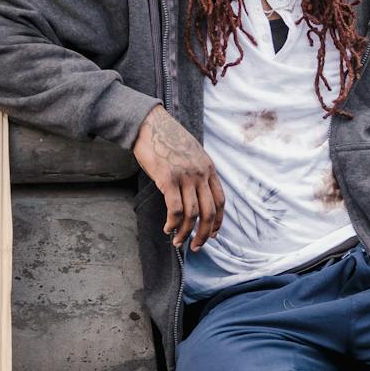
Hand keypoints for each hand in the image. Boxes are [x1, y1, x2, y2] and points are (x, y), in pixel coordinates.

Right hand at [133, 104, 225, 249]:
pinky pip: (176, 209)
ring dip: (186, 232)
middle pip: (210, 212)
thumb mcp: (192, 153)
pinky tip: (168, 228)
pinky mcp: (168, 179)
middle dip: (204, 234)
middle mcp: (201, 173)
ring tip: (177, 241)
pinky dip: (173, 223)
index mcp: (209, 168)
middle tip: (196, 247)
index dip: (218, 221)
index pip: (220, 200)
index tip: (213, 234)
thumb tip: (196, 192)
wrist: (149, 124)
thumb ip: (197, 171)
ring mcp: (185, 176)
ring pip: (193, 214)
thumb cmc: (167, 139)